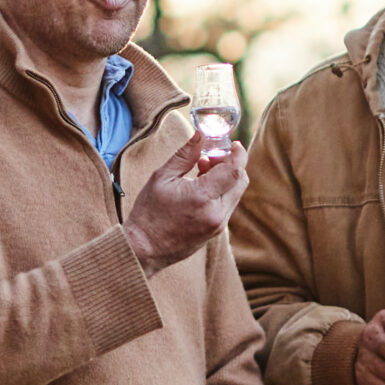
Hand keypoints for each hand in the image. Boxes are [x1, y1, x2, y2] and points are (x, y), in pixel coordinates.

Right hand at [122, 134, 246, 266]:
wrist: (144, 249)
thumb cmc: (149, 213)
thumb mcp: (162, 177)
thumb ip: (185, 155)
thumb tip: (200, 135)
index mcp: (202, 198)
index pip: (235, 171)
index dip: (238, 154)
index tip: (234, 144)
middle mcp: (216, 213)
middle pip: (240, 181)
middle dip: (231, 164)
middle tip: (210, 156)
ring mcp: (218, 225)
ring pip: (235, 193)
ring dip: (226, 178)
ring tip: (201, 170)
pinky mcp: (216, 231)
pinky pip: (227, 205)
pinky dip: (221, 192)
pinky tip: (201, 187)